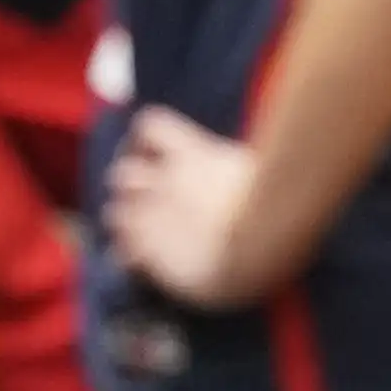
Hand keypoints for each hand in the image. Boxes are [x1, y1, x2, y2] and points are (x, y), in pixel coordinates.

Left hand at [100, 108, 270, 307]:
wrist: (257, 238)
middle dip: (133, 189)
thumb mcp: (258, 169)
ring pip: (115, 213)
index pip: (150, 126)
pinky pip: (125, 251)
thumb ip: (236, 167)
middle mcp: (164, 180)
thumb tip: (250, 171)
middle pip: (124, 173)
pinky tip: (143, 264)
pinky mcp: (150, 252)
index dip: (146, 140)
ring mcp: (153, 216)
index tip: (154, 153)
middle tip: (151, 203)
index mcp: (192, 153)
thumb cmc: (275, 200)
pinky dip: (130, 256)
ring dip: (125, 222)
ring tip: (142, 235)